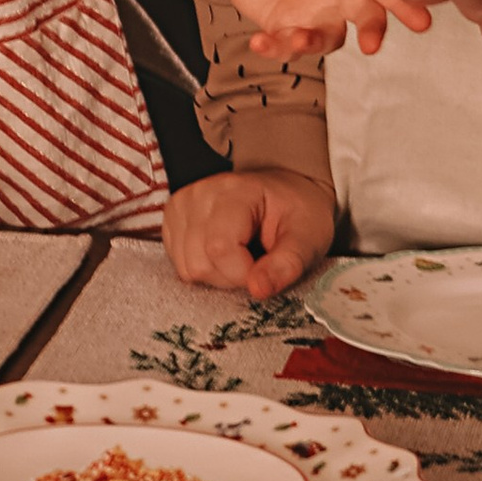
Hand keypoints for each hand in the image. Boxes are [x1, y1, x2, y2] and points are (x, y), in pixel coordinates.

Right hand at [163, 164, 337, 305]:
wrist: (288, 191)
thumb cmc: (299, 212)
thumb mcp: (309, 238)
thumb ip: (287, 264)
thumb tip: (258, 290)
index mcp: (235, 190)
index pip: (220, 248)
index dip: (243, 273)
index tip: (266, 270)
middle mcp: (200, 193)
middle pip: (200, 263)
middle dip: (231, 276)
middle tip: (256, 261)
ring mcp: (182, 205)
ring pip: (187, 269)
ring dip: (217, 275)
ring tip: (242, 256)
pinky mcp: (173, 219)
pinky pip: (180, 265)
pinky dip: (204, 269)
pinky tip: (224, 255)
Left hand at [208, 0, 439, 62]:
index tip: (421, 9)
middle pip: (369, 15)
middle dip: (376, 29)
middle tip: (375, 41)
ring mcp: (316, 14)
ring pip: (331, 37)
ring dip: (317, 41)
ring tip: (300, 39)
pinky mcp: (289, 29)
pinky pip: (290, 45)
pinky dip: (278, 47)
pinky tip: (259, 42)